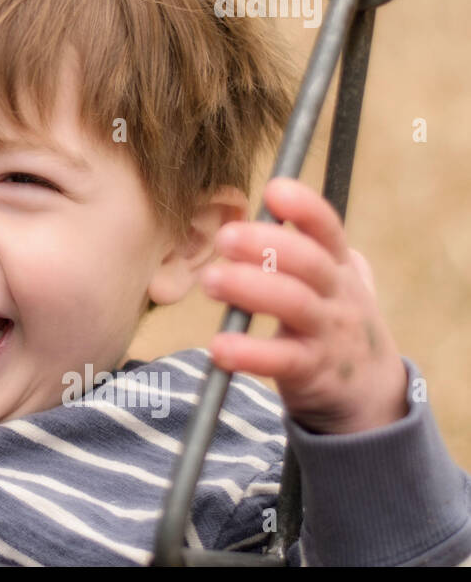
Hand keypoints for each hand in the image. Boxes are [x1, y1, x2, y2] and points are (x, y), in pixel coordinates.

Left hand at [200, 176, 408, 434]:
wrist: (370, 391)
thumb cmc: (333, 321)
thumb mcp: (331, 282)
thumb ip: (298, 249)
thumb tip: (250, 210)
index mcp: (339, 267)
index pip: (329, 229)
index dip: (305, 208)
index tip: (275, 189)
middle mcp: (339, 295)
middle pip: (310, 262)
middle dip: (268, 245)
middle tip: (225, 236)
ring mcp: (328, 333)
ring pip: (296, 305)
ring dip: (251, 289)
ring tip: (210, 280)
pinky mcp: (313, 370)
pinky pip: (282, 359)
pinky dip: (249, 353)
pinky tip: (219, 347)